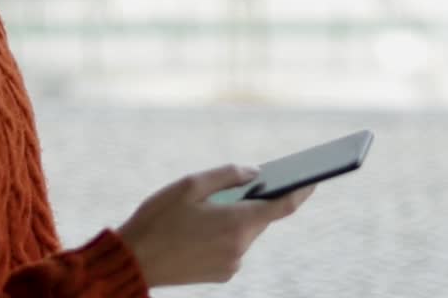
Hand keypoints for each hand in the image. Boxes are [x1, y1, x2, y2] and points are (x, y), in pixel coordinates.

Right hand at [117, 164, 314, 286]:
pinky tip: (202, 227)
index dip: (301, 190)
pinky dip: (225, 234)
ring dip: (236, 217)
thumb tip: (256, 173)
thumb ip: (228, 174)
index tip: (314, 178)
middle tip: (250, 181)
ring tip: (211, 206)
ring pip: (246, 233)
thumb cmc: (158, 218)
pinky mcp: (221, 275)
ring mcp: (231, 264)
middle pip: (261, 218)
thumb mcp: (190, 184)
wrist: (133, 260)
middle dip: (256, 200)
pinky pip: (233, 247)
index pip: (283, 207)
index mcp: (236, 223)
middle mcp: (240, 248)